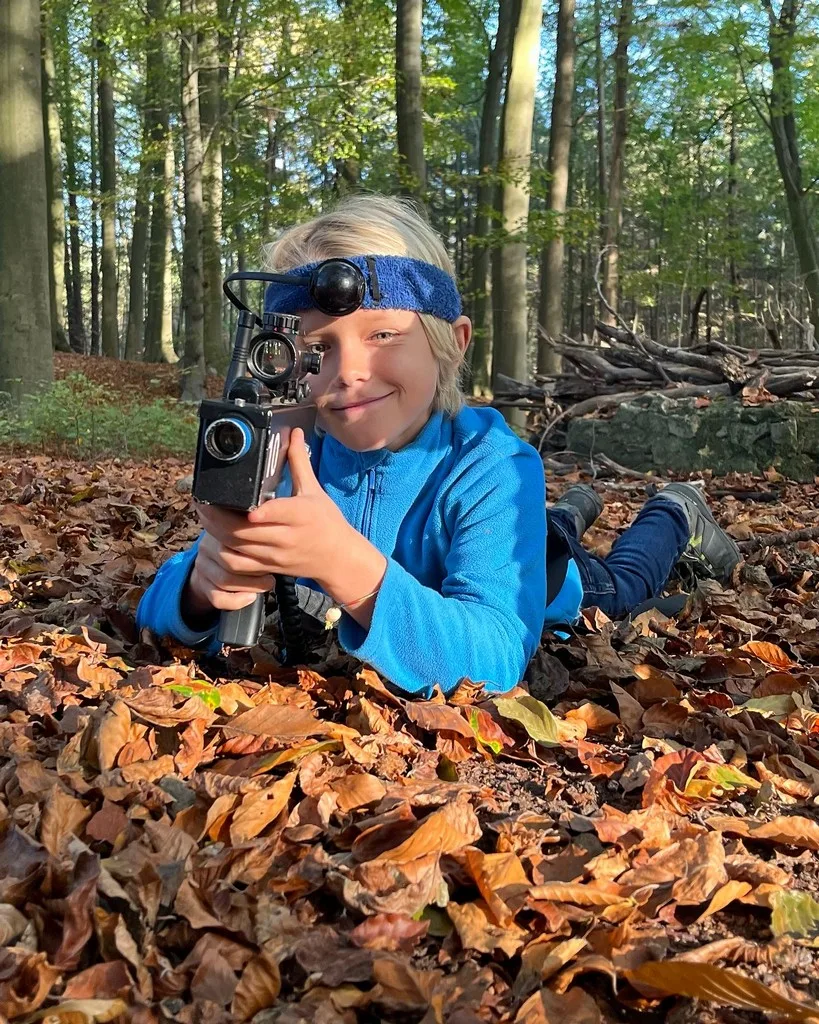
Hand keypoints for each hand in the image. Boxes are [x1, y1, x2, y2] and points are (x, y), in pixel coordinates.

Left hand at [185, 428, 358, 614]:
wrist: (338, 558)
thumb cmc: (327, 522)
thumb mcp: (314, 490)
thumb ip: (299, 461)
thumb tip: (294, 433)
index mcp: (301, 515)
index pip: (277, 513)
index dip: (258, 512)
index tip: (242, 505)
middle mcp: (287, 537)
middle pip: (245, 532)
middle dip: (218, 518)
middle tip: (202, 501)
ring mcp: (275, 555)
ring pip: (237, 549)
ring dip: (215, 534)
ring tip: (205, 516)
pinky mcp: (268, 568)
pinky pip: (238, 565)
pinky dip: (222, 552)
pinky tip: (216, 537)